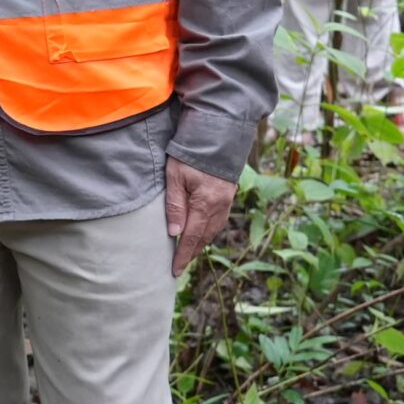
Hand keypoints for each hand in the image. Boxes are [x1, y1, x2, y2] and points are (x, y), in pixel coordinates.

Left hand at [164, 158, 234, 275]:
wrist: (217, 133)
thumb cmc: (190, 152)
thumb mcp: (175, 176)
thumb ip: (175, 205)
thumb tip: (174, 233)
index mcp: (206, 203)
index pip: (192, 237)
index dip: (183, 255)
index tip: (175, 270)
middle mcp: (220, 206)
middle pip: (204, 237)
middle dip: (192, 253)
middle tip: (179, 266)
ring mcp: (227, 201)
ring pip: (213, 230)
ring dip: (200, 243)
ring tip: (188, 253)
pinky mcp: (229, 195)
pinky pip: (219, 220)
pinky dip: (208, 230)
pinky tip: (200, 232)